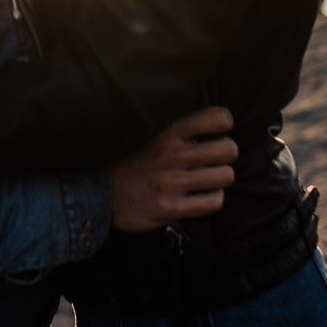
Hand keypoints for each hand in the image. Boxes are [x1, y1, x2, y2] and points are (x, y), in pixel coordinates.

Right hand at [109, 107, 237, 232]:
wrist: (98, 191)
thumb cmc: (128, 159)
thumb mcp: (147, 131)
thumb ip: (176, 126)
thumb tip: (210, 119)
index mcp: (167, 130)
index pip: (217, 118)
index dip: (223, 123)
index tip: (217, 130)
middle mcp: (172, 154)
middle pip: (228, 150)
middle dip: (225, 154)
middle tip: (214, 158)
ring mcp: (171, 182)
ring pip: (225, 176)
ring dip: (219, 178)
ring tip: (208, 177)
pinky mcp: (170, 208)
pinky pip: (213, 202)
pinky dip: (212, 198)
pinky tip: (202, 195)